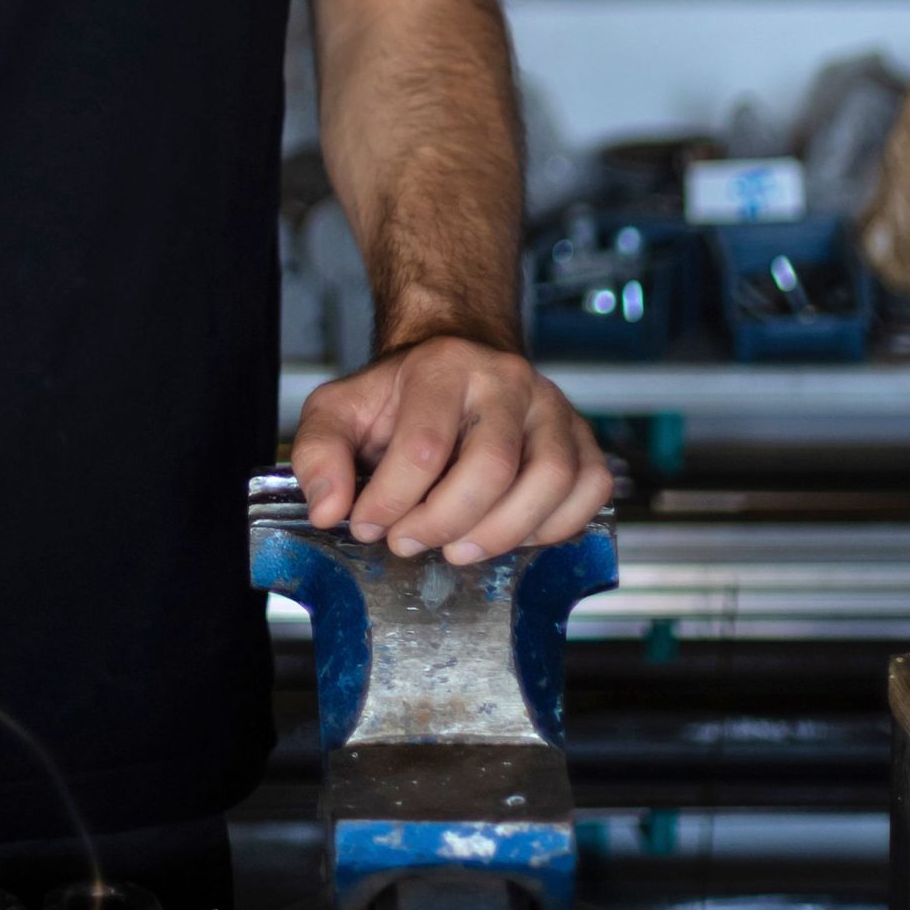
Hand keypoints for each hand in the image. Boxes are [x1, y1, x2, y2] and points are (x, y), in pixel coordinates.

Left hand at [291, 335, 609, 564]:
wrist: (456, 360)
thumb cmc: (399, 394)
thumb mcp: (339, 408)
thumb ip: (320, 453)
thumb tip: (329, 509)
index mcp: (443, 365)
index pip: (425, 445)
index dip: (392, 500)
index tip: (367, 525)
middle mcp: (506, 378)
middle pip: (490, 467)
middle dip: (443, 522)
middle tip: (408, 542)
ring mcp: (552, 406)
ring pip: (549, 479)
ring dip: (500, 533)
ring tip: (457, 549)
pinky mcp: (582, 435)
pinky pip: (590, 488)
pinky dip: (556, 526)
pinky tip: (512, 536)